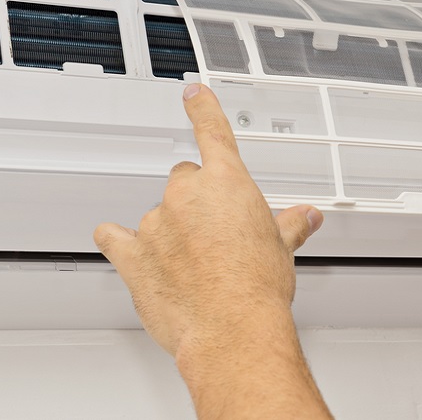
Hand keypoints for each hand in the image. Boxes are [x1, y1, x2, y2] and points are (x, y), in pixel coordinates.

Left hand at [93, 82, 322, 360]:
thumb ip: (290, 225)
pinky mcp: (132, 255)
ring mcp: (157, 223)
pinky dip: (119, 241)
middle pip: (185, 181)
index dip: (203, 109)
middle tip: (217, 235)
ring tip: (193, 266)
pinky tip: (123, 246)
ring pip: (158, 214)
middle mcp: (187, 195)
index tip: (193, 93)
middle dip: (199, 202)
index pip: (213, 133)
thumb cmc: (258, 288)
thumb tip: (306, 217)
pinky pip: (115, 238)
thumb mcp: (282, 249)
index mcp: (227, 182)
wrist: (232, 328)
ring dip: (170, 230)